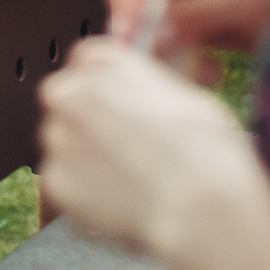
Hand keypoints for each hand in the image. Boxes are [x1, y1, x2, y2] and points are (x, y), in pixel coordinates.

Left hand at [39, 38, 269, 269]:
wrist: (208, 209)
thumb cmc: (213, 151)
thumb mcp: (188, 93)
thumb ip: (150, 82)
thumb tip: (148, 76)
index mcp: (100, 60)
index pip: (89, 60)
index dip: (112, 88)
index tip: (127, 108)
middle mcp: (68, 92)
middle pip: (67, 98)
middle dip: (91, 120)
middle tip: (132, 151)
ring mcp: (56, 138)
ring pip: (64, 144)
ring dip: (87, 158)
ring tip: (136, 182)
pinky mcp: (55, 184)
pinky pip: (65, 186)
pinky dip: (86, 196)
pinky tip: (124, 204)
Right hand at [109, 0, 269, 54]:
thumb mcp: (238, 2)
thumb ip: (188, 13)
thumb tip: (146, 31)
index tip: (130, 30)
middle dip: (147, 21)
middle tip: (156, 54)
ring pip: (142, 4)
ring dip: (166, 40)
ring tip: (203, 68)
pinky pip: (160, 21)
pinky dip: (178, 45)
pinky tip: (207, 65)